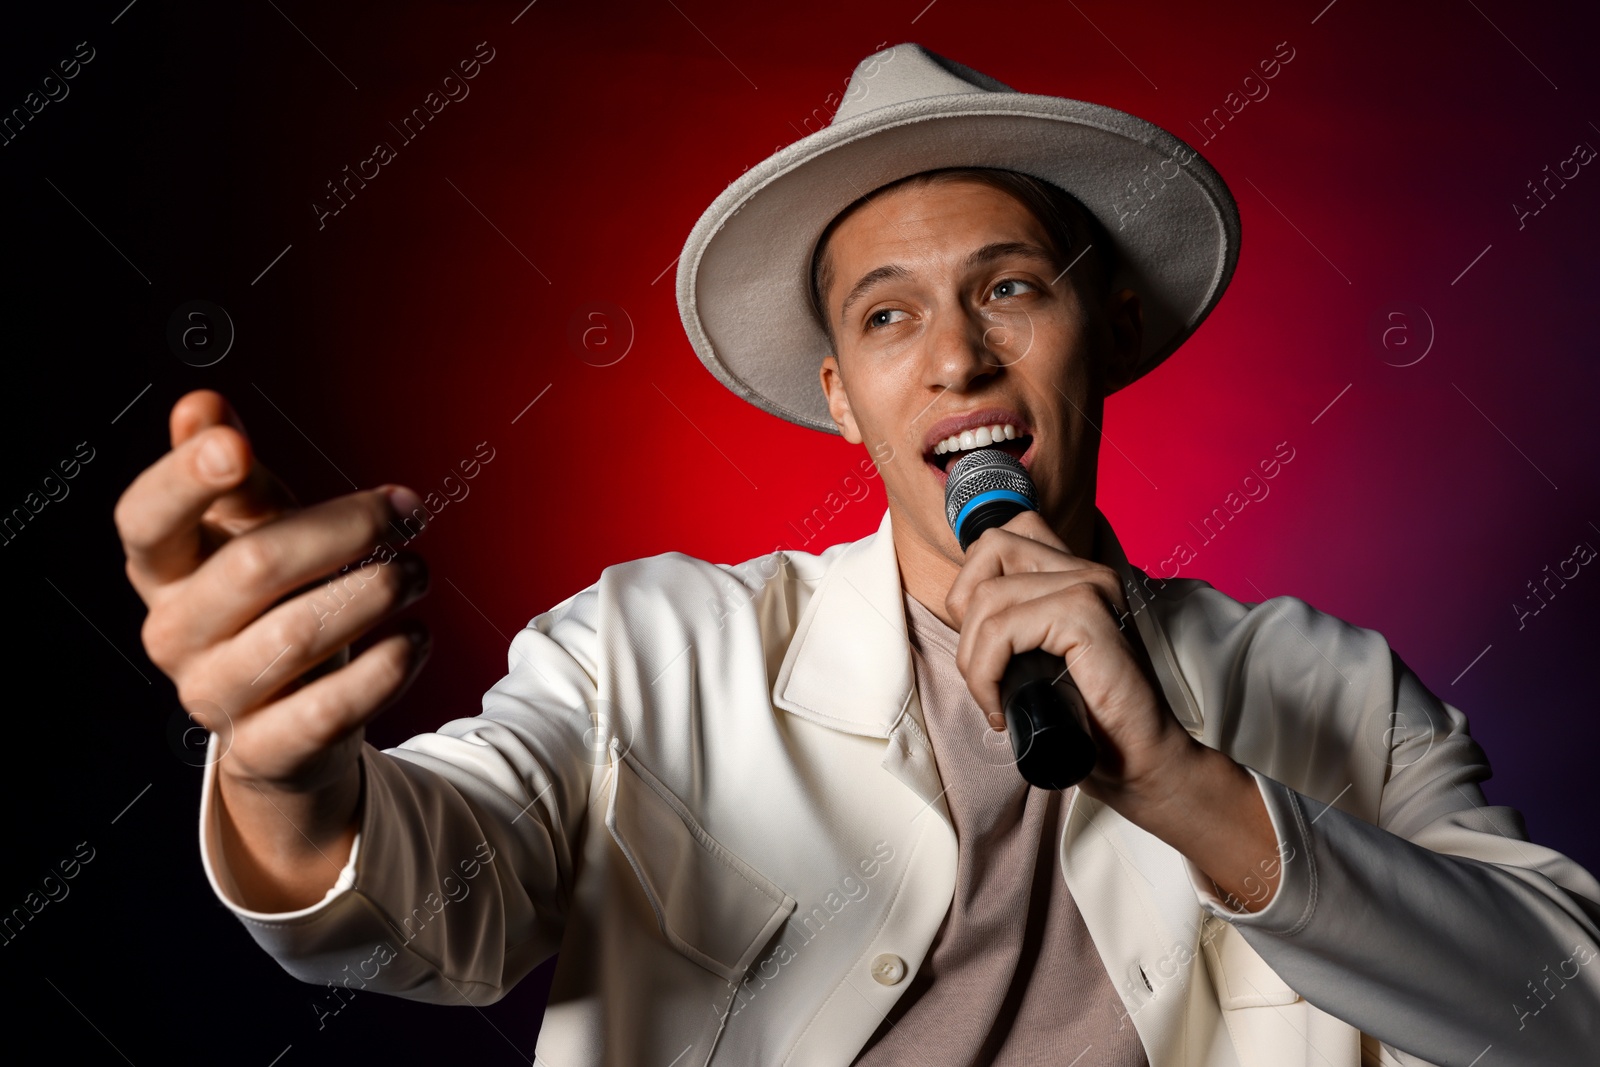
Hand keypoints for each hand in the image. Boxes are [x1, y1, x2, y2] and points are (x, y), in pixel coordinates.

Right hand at [114, 389, 430, 907]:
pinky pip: (328, 709)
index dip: (184, 479)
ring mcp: (213, 696)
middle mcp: (174, 633)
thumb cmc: (273, 606)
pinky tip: (416, 638)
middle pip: (251, 566)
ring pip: (297, 635)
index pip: (144, 519)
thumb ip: (233, 473)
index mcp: (162, 570)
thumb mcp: (253, 530)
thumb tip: (202, 406)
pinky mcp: (264, 750)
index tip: (235, 443)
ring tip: (416, 572)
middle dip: (344, 530)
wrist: (290, 723)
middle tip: (404, 514)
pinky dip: (386, 668)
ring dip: (375, 592)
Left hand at [944, 510, 1283, 908]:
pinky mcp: (1084, 614)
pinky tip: (999, 705)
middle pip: (990, 549)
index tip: (982, 640)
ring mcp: (1089, 587)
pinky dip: (984, 672)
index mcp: (1078, 574)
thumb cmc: (1091, 719)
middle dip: (965, 613)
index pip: (1005, 536)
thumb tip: (963, 611)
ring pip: (987, 597)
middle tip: (983, 670)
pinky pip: (1001, 629)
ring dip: (972, 657)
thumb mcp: (1042, 658)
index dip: (973, 581)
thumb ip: (1020, 624)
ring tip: (993, 697)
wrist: (1142, 762)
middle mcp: (1086, 570)